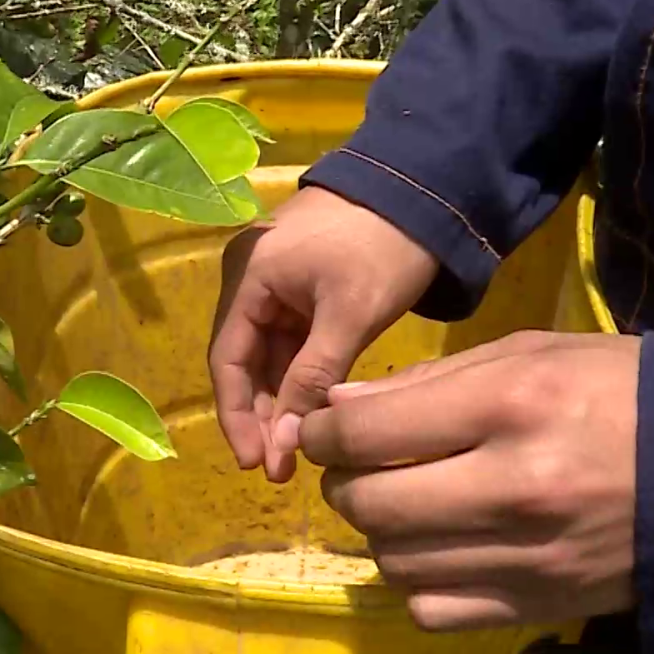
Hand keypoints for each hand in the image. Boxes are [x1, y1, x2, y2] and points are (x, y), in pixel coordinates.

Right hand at [208, 186, 437, 481]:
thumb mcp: (351, 315)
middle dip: (260, 415)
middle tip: (280, 469)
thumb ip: (313, 377)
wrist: (427, 184)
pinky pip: (288, 341)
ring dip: (279, 400)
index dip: (237, 416)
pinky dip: (297, 376)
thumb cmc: (385, 246)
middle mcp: (247, 278)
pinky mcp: (299, 286)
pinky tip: (310, 412)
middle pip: (242, 361)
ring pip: (267, 355)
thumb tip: (288, 441)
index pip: (225, 360)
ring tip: (297, 451)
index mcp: (247, 277)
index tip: (256, 463)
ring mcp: (273, 282)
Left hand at [300, 331, 639, 630]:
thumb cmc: (617, 392)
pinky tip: (436, 549)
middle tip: (357, 467)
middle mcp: (510, 488)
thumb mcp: (528, 354)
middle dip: (341, 483)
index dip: (320, 433)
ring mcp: (525, 557)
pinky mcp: (537, 606)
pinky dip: (416, 582)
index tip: (322, 431)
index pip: (363, 434)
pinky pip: (430, 610)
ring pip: (392, 561)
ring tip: (402, 503)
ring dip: (379, 532)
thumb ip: (425, 381)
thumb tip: (336, 408)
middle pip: (367, 505)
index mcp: (507, 407)